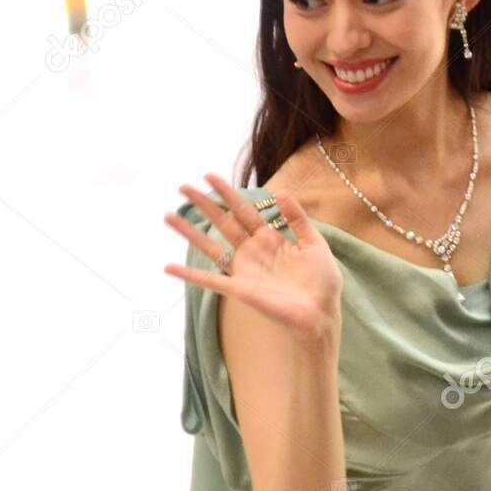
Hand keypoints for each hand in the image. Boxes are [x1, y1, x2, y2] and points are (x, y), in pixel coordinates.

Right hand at [164, 174, 341, 339]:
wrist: (321, 314)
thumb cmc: (321, 283)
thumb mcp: (314, 243)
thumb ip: (297, 219)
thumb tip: (281, 192)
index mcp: (270, 239)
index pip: (244, 210)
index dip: (227, 193)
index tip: (209, 176)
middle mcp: (253, 252)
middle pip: (223, 222)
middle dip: (204, 205)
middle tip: (183, 187)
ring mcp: (244, 270)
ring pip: (210, 246)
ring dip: (189, 232)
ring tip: (168, 217)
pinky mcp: (240, 289)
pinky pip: (210, 280)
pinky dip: (189, 275)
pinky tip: (168, 268)